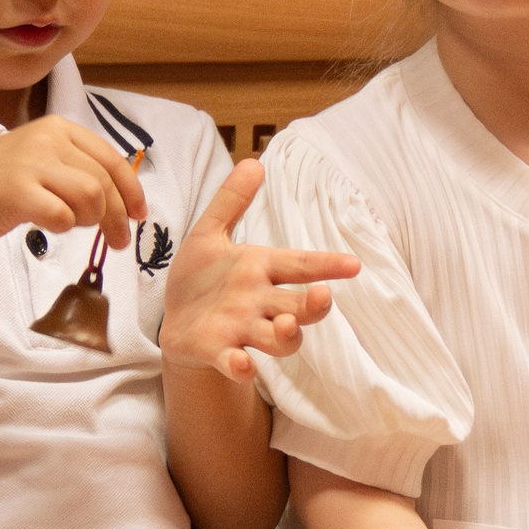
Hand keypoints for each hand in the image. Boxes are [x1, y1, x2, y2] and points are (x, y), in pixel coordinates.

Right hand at [0, 118, 144, 248]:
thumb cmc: (2, 180)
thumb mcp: (44, 159)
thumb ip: (79, 170)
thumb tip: (123, 200)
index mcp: (60, 128)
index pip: (112, 159)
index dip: (132, 190)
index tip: (139, 214)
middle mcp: (48, 140)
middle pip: (104, 183)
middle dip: (118, 217)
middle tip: (119, 241)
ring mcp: (32, 163)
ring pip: (90, 197)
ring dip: (92, 221)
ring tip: (76, 227)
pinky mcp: (18, 191)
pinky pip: (62, 216)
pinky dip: (63, 227)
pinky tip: (50, 225)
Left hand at [160, 159, 358, 381]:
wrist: (174, 321)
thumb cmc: (200, 278)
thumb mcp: (209, 234)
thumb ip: (231, 202)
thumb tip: (253, 162)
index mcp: (260, 270)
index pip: (301, 265)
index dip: (327, 265)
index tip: (354, 265)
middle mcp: (259, 303)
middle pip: (300, 307)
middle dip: (314, 306)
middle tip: (322, 297)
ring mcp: (241, 331)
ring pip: (279, 340)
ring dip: (287, 335)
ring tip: (284, 325)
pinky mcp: (216, 352)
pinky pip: (234, 362)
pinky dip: (240, 366)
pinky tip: (242, 364)